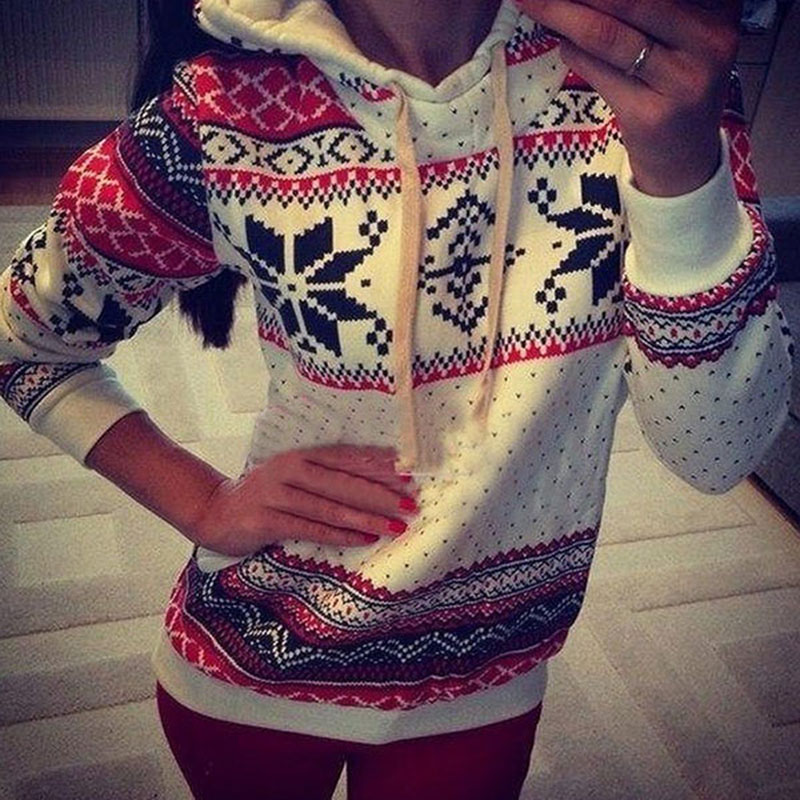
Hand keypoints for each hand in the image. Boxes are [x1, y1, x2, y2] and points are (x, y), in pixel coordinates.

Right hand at [188, 444, 419, 555]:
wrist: (213, 511)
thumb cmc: (264, 495)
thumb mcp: (293, 477)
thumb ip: (326, 477)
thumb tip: (375, 483)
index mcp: (299, 455)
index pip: (346, 458)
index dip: (378, 466)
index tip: (410, 474)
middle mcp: (289, 470)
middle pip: (342, 481)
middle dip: (380, 493)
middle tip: (410, 503)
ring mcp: (276, 494)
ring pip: (329, 506)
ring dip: (366, 517)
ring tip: (396, 525)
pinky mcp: (265, 520)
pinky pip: (310, 528)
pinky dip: (339, 534)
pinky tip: (364, 539)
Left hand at [516, 0, 742, 195]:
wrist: (686, 159)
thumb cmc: (676, 88)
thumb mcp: (682, 37)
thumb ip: (649, 10)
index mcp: (720, 11)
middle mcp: (709, 41)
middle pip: (630, 0)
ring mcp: (681, 81)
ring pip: (608, 35)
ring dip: (562, 14)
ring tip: (533, 2)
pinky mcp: (650, 115)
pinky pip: (599, 72)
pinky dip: (573, 51)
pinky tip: (562, 41)